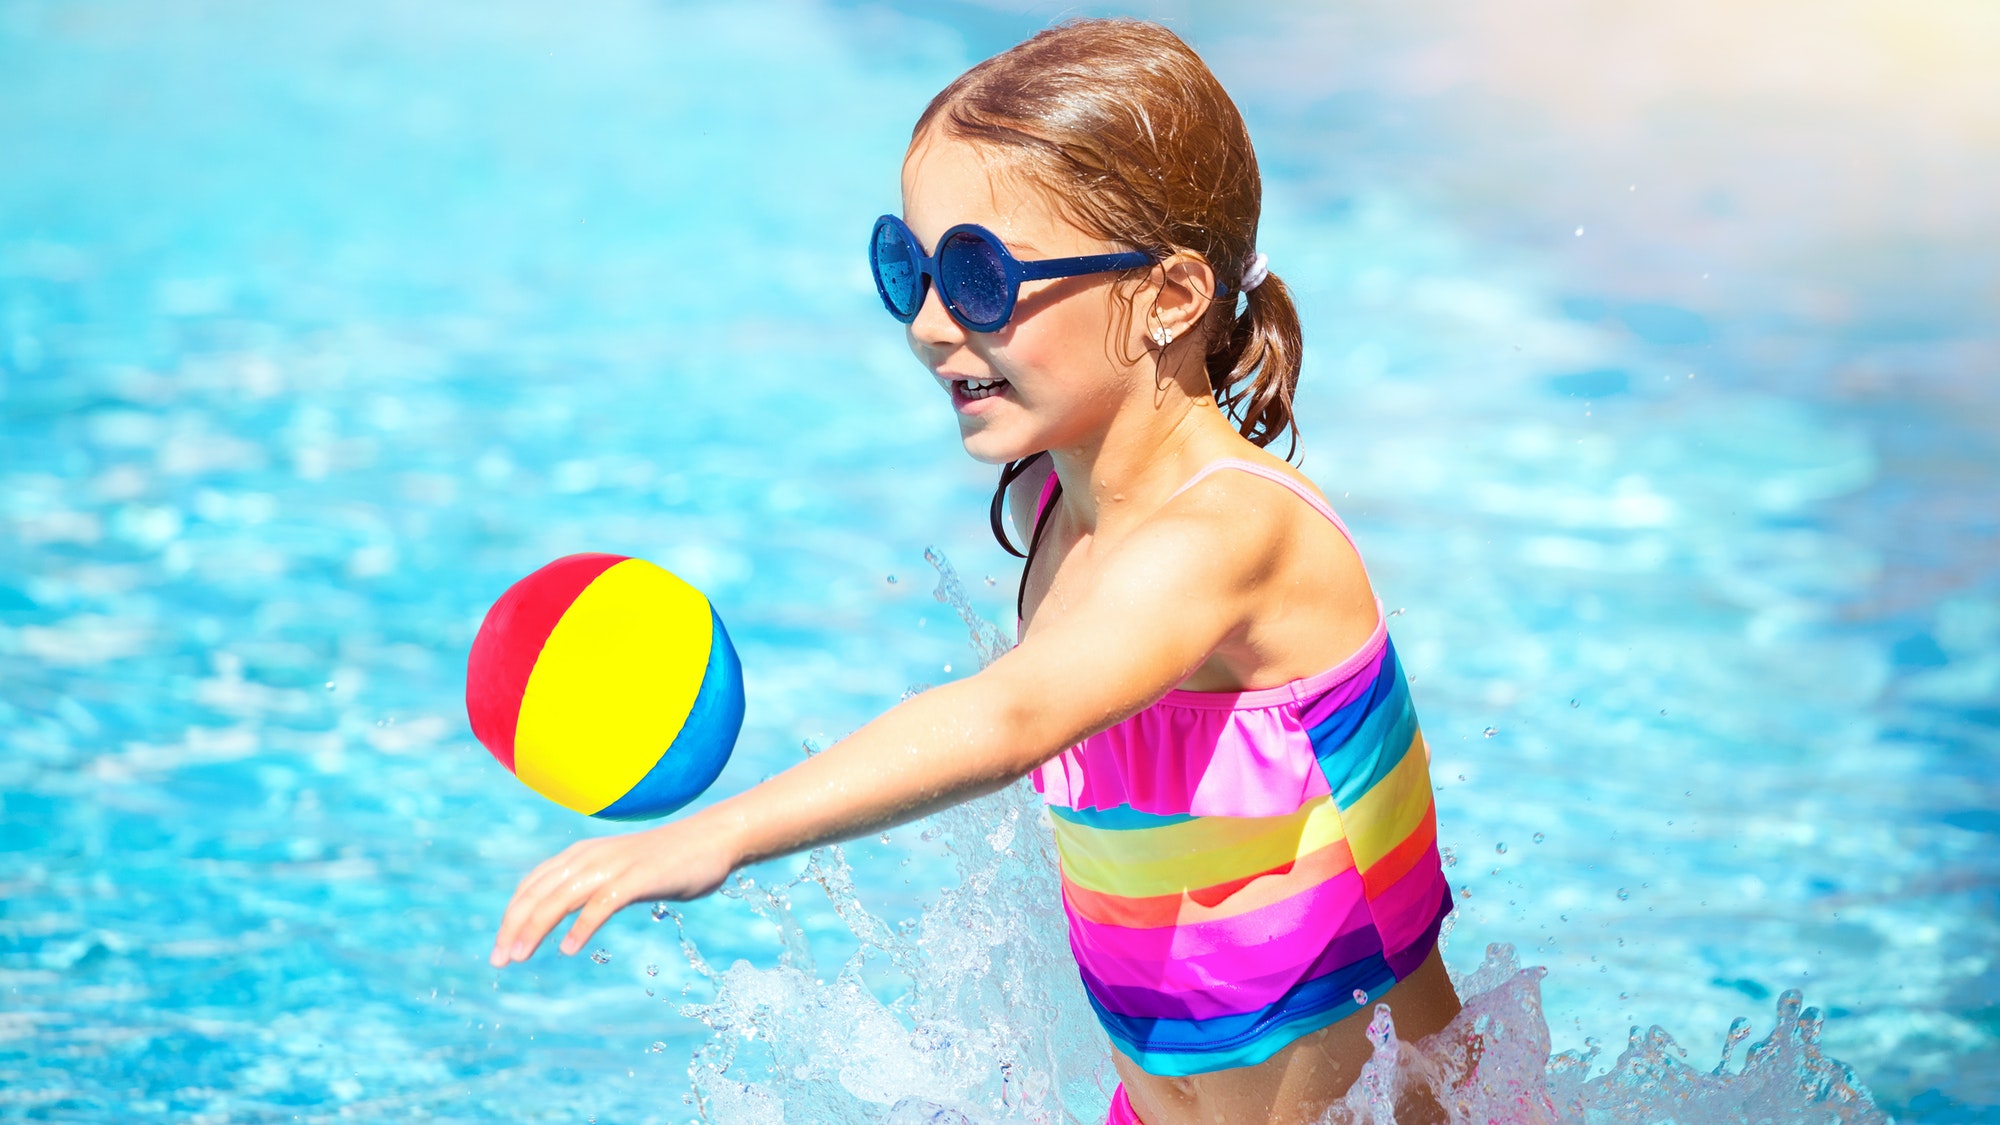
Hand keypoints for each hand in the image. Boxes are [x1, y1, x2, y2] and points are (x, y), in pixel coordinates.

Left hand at [489, 812, 735, 967]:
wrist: (713, 839)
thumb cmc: (668, 859)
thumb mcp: (619, 870)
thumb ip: (593, 885)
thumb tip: (568, 911)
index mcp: (581, 855)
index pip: (532, 886)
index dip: (511, 916)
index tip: (500, 947)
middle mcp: (590, 857)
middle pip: (538, 893)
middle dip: (513, 927)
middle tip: (498, 960)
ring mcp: (613, 866)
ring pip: (560, 898)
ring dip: (535, 928)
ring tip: (519, 957)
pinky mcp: (636, 878)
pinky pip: (600, 904)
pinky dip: (581, 926)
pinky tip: (569, 949)